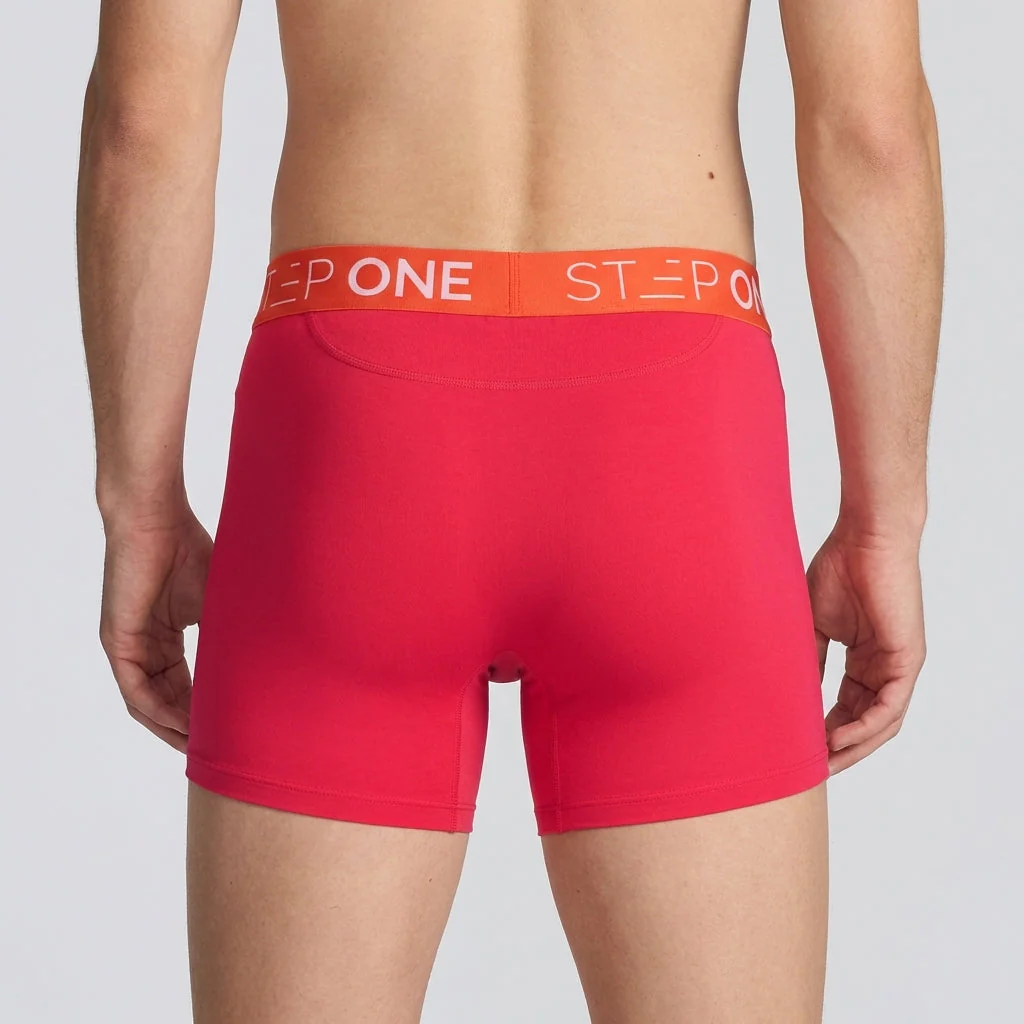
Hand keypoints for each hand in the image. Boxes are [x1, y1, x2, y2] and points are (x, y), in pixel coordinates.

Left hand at [98, 501, 212, 751]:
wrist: (155, 519)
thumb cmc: (188, 549)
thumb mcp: (219, 601)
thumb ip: (232, 630)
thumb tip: (274, 652)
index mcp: (164, 638)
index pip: (183, 687)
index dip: (205, 710)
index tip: (231, 727)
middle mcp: (143, 648)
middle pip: (165, 702)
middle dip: (191, 728)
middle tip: (222, 748)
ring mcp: (129, 646)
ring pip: (148, 704)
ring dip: (174, 728)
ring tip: (203, 746)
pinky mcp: (119, 642)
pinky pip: (137, 691)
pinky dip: (160, 711)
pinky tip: (183, 724)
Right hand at [806, 517, 925, 773]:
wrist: (864, 537)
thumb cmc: (838, 569)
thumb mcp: (812, 625)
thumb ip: (807, 661)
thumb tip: (790, 696)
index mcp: (865, 660)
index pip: (847, 708)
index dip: (824, 731)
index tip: (798, 748)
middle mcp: (886, 667)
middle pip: (866, 724)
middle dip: (839, 750)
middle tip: (810, 769)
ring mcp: (900, 665)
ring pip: (881, 723)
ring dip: (853, 747)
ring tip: (823, 762)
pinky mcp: (908, 658)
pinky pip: (889, 706)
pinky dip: (865, 726)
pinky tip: (839, 738)